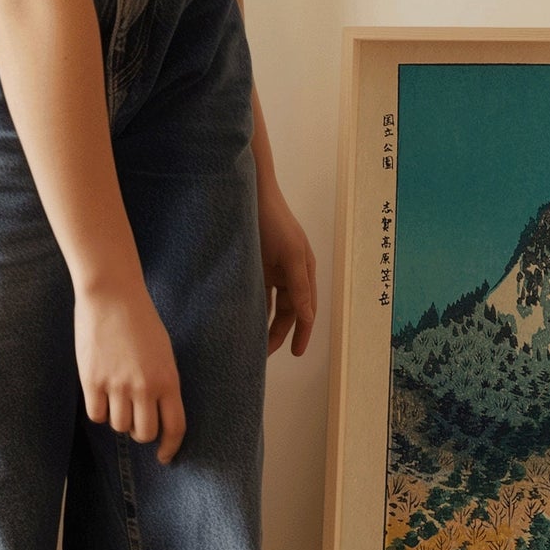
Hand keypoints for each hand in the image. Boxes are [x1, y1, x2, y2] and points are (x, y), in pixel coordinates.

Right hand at [74, 276, 186, 463]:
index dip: (170, 447)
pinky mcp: (92, 380)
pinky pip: (96, 416)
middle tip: (136, 421)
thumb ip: (163, 384)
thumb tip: (158, 414)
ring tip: (117, 399)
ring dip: (118, 419)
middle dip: (141, 433)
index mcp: (169, 380)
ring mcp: (117, 385)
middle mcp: (145, 387)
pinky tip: (100, 396)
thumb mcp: (164, 354)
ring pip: (119, 426)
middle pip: (144, 433)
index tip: (164, 456)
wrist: (112, 296)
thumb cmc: (141, 322)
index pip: (175, 427)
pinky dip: (99, 412)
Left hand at [257, 181, 316, 356]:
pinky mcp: (253, 266)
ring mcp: (271, 271)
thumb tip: (307, 317)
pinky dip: (251, 308)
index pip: (306, 310)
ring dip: (264, 324)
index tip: (296, 354)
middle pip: (287, 312)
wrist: (250, 194)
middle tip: (263, 355)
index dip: (302, 333)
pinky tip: (241, 321)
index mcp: (305, 272)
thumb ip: (299, 287)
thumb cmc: (273, 221)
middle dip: (279, 333)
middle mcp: (290, 274)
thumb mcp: (290, 254)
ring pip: (270, 305)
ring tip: (252, 344)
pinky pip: (254, 294)